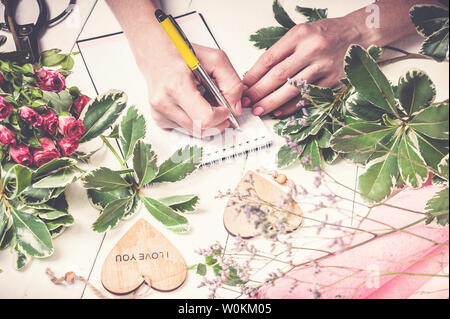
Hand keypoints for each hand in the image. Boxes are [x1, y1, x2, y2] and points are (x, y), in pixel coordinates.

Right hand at [143, 43, 243, 136]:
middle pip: (201, 129)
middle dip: (217, 121)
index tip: (226, 108)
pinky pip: (186, 128)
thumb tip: (235, 107)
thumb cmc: (181, 54)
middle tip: (221, 108)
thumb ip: (231, 83)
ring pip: (195, 131)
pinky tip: (193, 105)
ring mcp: (160, 113)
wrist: (156, 54)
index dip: (221, 117)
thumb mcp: (215, 59)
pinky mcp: (160, 120)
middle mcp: (164, 103)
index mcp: (176, 86)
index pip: (205, 119)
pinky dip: (195, 120)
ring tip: (205, 101)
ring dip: (206, 121)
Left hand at [243, 17, 361, 117]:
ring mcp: (324, 66)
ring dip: (273, 102)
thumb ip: (281, 51)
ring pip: (292, 88)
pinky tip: (280, 111)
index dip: (253, 75)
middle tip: (247, 102)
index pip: (270, 58)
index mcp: (299, 35)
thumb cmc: (326, 34)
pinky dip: (292, 106)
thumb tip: (258, 75)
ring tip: (259, 109)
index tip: (243, 87)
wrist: (358, 35)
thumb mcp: (301, 34)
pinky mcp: (333, 80)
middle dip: (259, 91)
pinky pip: (307, 96)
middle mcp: (312, 49)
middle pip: (279, 75)